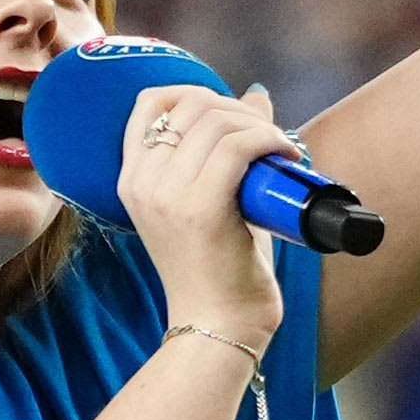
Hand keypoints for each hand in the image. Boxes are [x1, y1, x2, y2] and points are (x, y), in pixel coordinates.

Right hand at [115, 78, 293, 350]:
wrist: (217, 327)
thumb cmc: (219, 269)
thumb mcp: (210, 201)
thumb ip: (224, 150)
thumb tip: (256, 95)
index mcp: (132, 179)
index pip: (149, 102)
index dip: (195, 92)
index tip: (231, 114)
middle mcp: (142, 181)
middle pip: (190, 103)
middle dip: (237, 109)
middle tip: (268, 136)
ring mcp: (167, 194)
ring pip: (218, 121)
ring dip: (260, 126)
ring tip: (282, 150)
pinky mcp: (200, 208)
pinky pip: (238, 146)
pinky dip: (270, 141)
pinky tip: (287, 158)